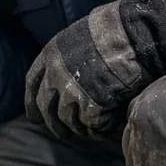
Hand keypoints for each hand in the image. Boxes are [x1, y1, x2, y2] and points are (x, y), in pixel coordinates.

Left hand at [25, 0, 165, 137]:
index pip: (32, 85)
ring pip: (68, 121)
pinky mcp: (91, 106)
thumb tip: (70, 75)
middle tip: (64, 134)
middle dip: (55, 125)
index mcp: (50, 55)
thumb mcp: (80, 38)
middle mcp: (55, 75)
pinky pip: (92, 125)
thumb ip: (69, 59)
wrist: (133, 36)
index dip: (32, 104)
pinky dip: (100, 129)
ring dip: (80, 127)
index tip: (35, 117)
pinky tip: (108, 126)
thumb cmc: (114, 30)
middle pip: (47, 109)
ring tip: (92, 128)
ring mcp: (71, 92)